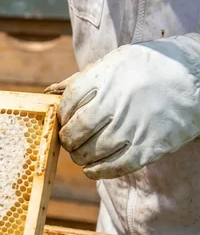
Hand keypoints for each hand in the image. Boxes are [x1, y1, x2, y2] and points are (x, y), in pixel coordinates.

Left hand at [57, 33, 199, 178]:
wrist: (196, 77)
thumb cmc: (149, 68)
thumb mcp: (115, 62)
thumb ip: (81, 80)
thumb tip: (48, 92)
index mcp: (105, 78)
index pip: (68, 103)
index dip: (61, 116)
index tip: (63, 121)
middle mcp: (116, 103)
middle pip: (76, 131)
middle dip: (68, 140)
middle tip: (69, 142)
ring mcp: (133, 127)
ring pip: (92, 152)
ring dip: (80, 157)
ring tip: (80, 155)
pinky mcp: (150, 146)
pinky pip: (116, 166)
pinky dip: (98, 172)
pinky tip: (92, 170)